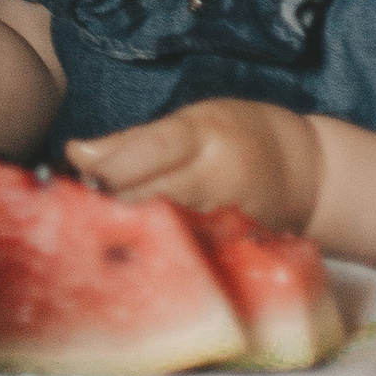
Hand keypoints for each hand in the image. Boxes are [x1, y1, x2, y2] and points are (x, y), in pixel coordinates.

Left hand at [69, 99, 324, 233]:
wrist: (306, 174)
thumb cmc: (237, 135)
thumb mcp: (190, 120)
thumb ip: (131, 141)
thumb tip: (76, 154)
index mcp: (204, 136)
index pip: (147, 149)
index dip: (106, 164)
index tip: (73, 170)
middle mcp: (216, 179)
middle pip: (144, 195)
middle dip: (103, 201)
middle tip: (70, 204)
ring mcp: (227, 220)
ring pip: (160, 230)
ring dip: (123, 230)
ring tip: (94, 228)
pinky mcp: (234, 250)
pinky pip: (183, 255)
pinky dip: (154, 254)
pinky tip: (135, 252)